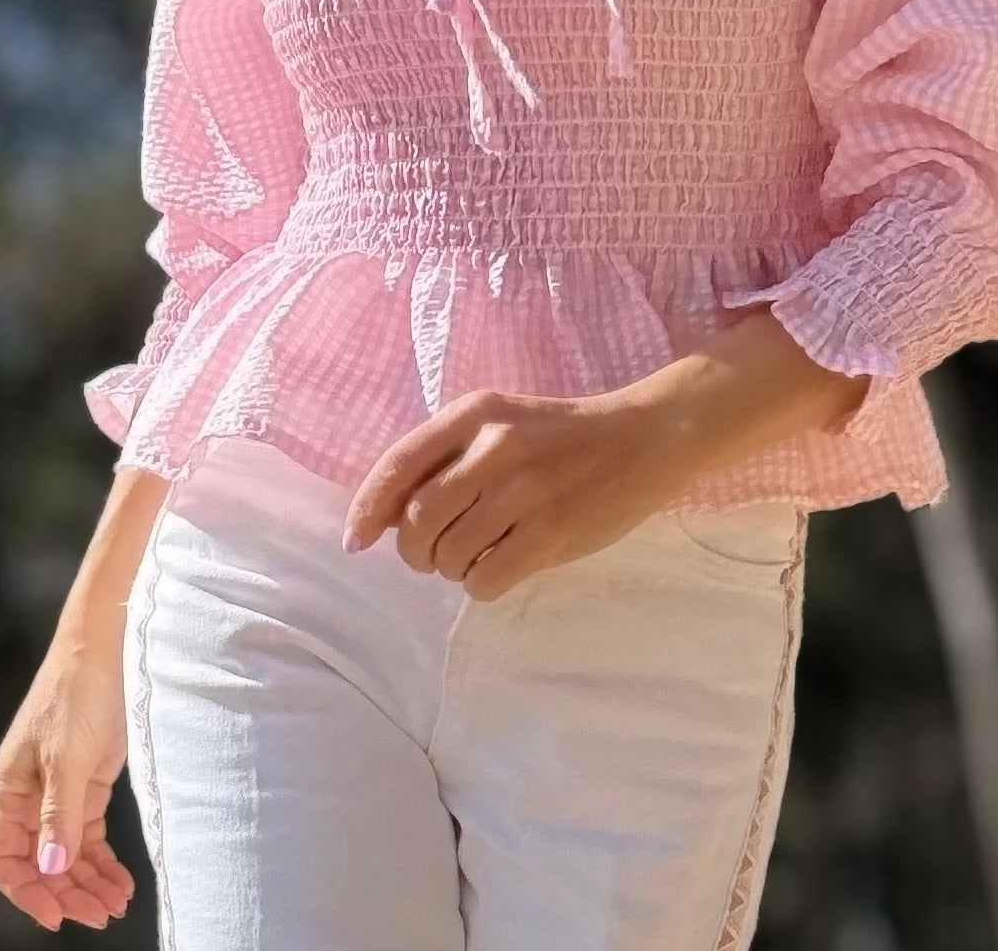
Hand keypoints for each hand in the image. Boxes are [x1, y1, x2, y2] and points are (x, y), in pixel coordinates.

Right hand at [0, 641, 136, 932]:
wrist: (109, 646)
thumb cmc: (77, 691)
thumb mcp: (67, 755)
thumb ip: (59, 814)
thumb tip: (50, 868)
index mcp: (7, 790)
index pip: (4, 858)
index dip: (26, 892)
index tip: (55, 916)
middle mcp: (27, 796)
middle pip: (39, 863)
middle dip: (67, 893)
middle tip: (100, 915)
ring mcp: (57, 791)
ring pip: (66, 854)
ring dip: (88, 883)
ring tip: (116, 905)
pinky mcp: (86, 784)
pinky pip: (88, 837)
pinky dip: (103, 861)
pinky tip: (121, 881)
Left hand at [341, 387, 682, 599]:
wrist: (642, 440)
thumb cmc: (560, 436)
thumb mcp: (500, 422)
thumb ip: (448, 456)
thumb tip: (383, 517)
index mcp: (474, 412)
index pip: (398, 464)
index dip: (367, 509)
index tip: (355, 543)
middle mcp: (493, 447)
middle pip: (416, 521)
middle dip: (415, 551)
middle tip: (435, 553)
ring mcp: (524, 491)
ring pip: (448, 555)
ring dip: (452, 568)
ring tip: (478, 554)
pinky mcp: (550, 533)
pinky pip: (485, 580)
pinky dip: (481, 585)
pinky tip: (501, 567)